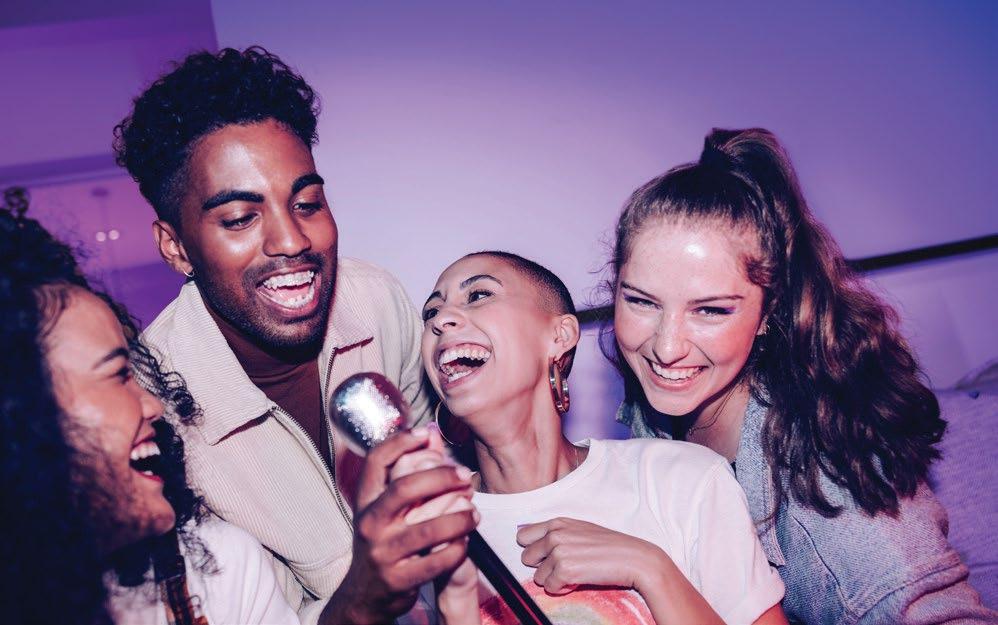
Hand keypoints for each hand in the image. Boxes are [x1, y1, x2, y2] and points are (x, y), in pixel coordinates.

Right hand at [324, 429, 478, 624]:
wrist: (365, 593)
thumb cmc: (382, 540)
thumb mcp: (384, 507)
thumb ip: (407, 472)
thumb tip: (432, 434)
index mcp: (365, 501)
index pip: (375, 462)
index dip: (399, 442)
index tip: (425, 434)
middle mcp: (370, 523)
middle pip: (404, 488)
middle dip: (441, 477)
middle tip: (465, 476)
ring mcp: (382, 552)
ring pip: (428, 528)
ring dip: (459, 517)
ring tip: (475, 514)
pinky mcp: (398, 579)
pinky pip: (436, 560)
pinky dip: (457, 549)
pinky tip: (466, 541)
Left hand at [516, 517, 666, 595]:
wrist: (633, 558)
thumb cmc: (608, 546)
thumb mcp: (580, 530)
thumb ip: (556, 533)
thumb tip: (527, 540)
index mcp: (557, 522)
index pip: (523, 536)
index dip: (533, 550)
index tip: (544, 556)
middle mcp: (555, 534)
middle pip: (527, 558)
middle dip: (542, 567)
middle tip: (564, 567)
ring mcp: (559, 551)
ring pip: (538, 577)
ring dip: (555, 579)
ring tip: (576, 573)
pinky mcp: (565, 570)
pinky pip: (550, 588)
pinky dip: (562, 589)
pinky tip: (578, 581)